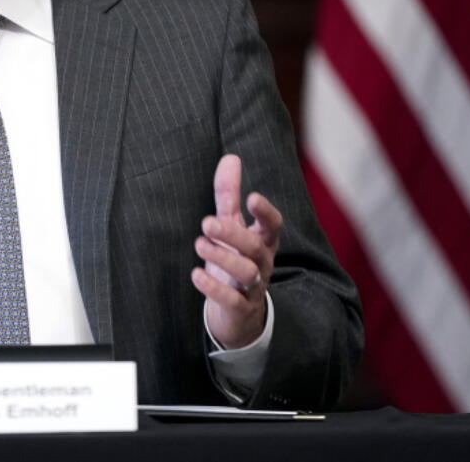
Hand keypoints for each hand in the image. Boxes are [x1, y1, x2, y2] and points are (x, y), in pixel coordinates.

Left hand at [190, 154, 282, 348]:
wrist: (239, 312)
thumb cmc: (235, 258)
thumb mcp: (232, 225)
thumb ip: (229, 195)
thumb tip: (231, 157)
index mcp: (263, 241)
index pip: (273, 226)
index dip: (266, 213)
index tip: (252, 197)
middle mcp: (262, 262)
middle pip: (255, 248)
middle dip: (233, 234)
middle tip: (206, 222)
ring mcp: (253, 287)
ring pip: (247, 273)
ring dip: (223, 258)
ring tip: (199, 244)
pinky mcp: (240, 308)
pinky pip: (232, 300)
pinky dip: (214, 288)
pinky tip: (197, 274)